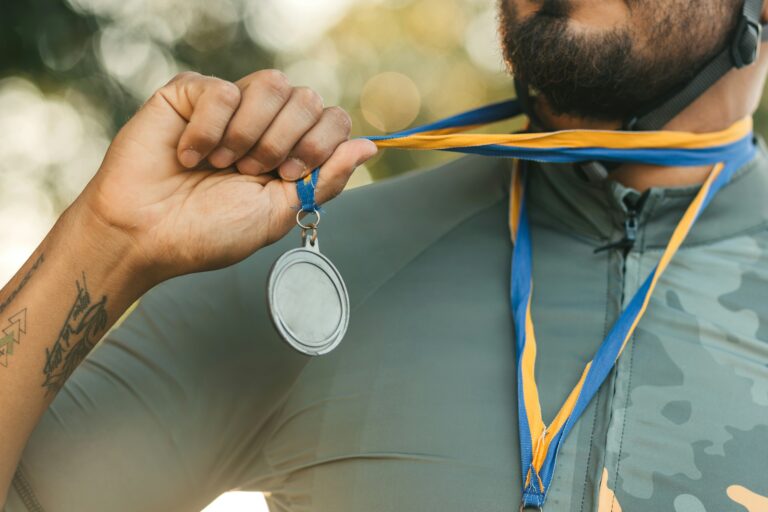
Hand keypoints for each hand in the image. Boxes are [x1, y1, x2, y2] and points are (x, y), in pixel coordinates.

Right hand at [75, 70, 376, 284]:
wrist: (146, 235)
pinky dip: (208, 130)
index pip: (334, 120)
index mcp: (290, 152)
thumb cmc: (209, 232)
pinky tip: (188, 154)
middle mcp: (265, 124)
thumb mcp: (278, 213)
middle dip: (285, 142)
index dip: (320, 143)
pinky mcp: (191, 94)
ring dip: (249, 133)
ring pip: (272, 83)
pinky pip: (221, 90)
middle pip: (309, 98)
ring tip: (221, 164)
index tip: (286, 176)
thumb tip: (370, 146)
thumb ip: (324, 178)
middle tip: (251, 173)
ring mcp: (229, 106)